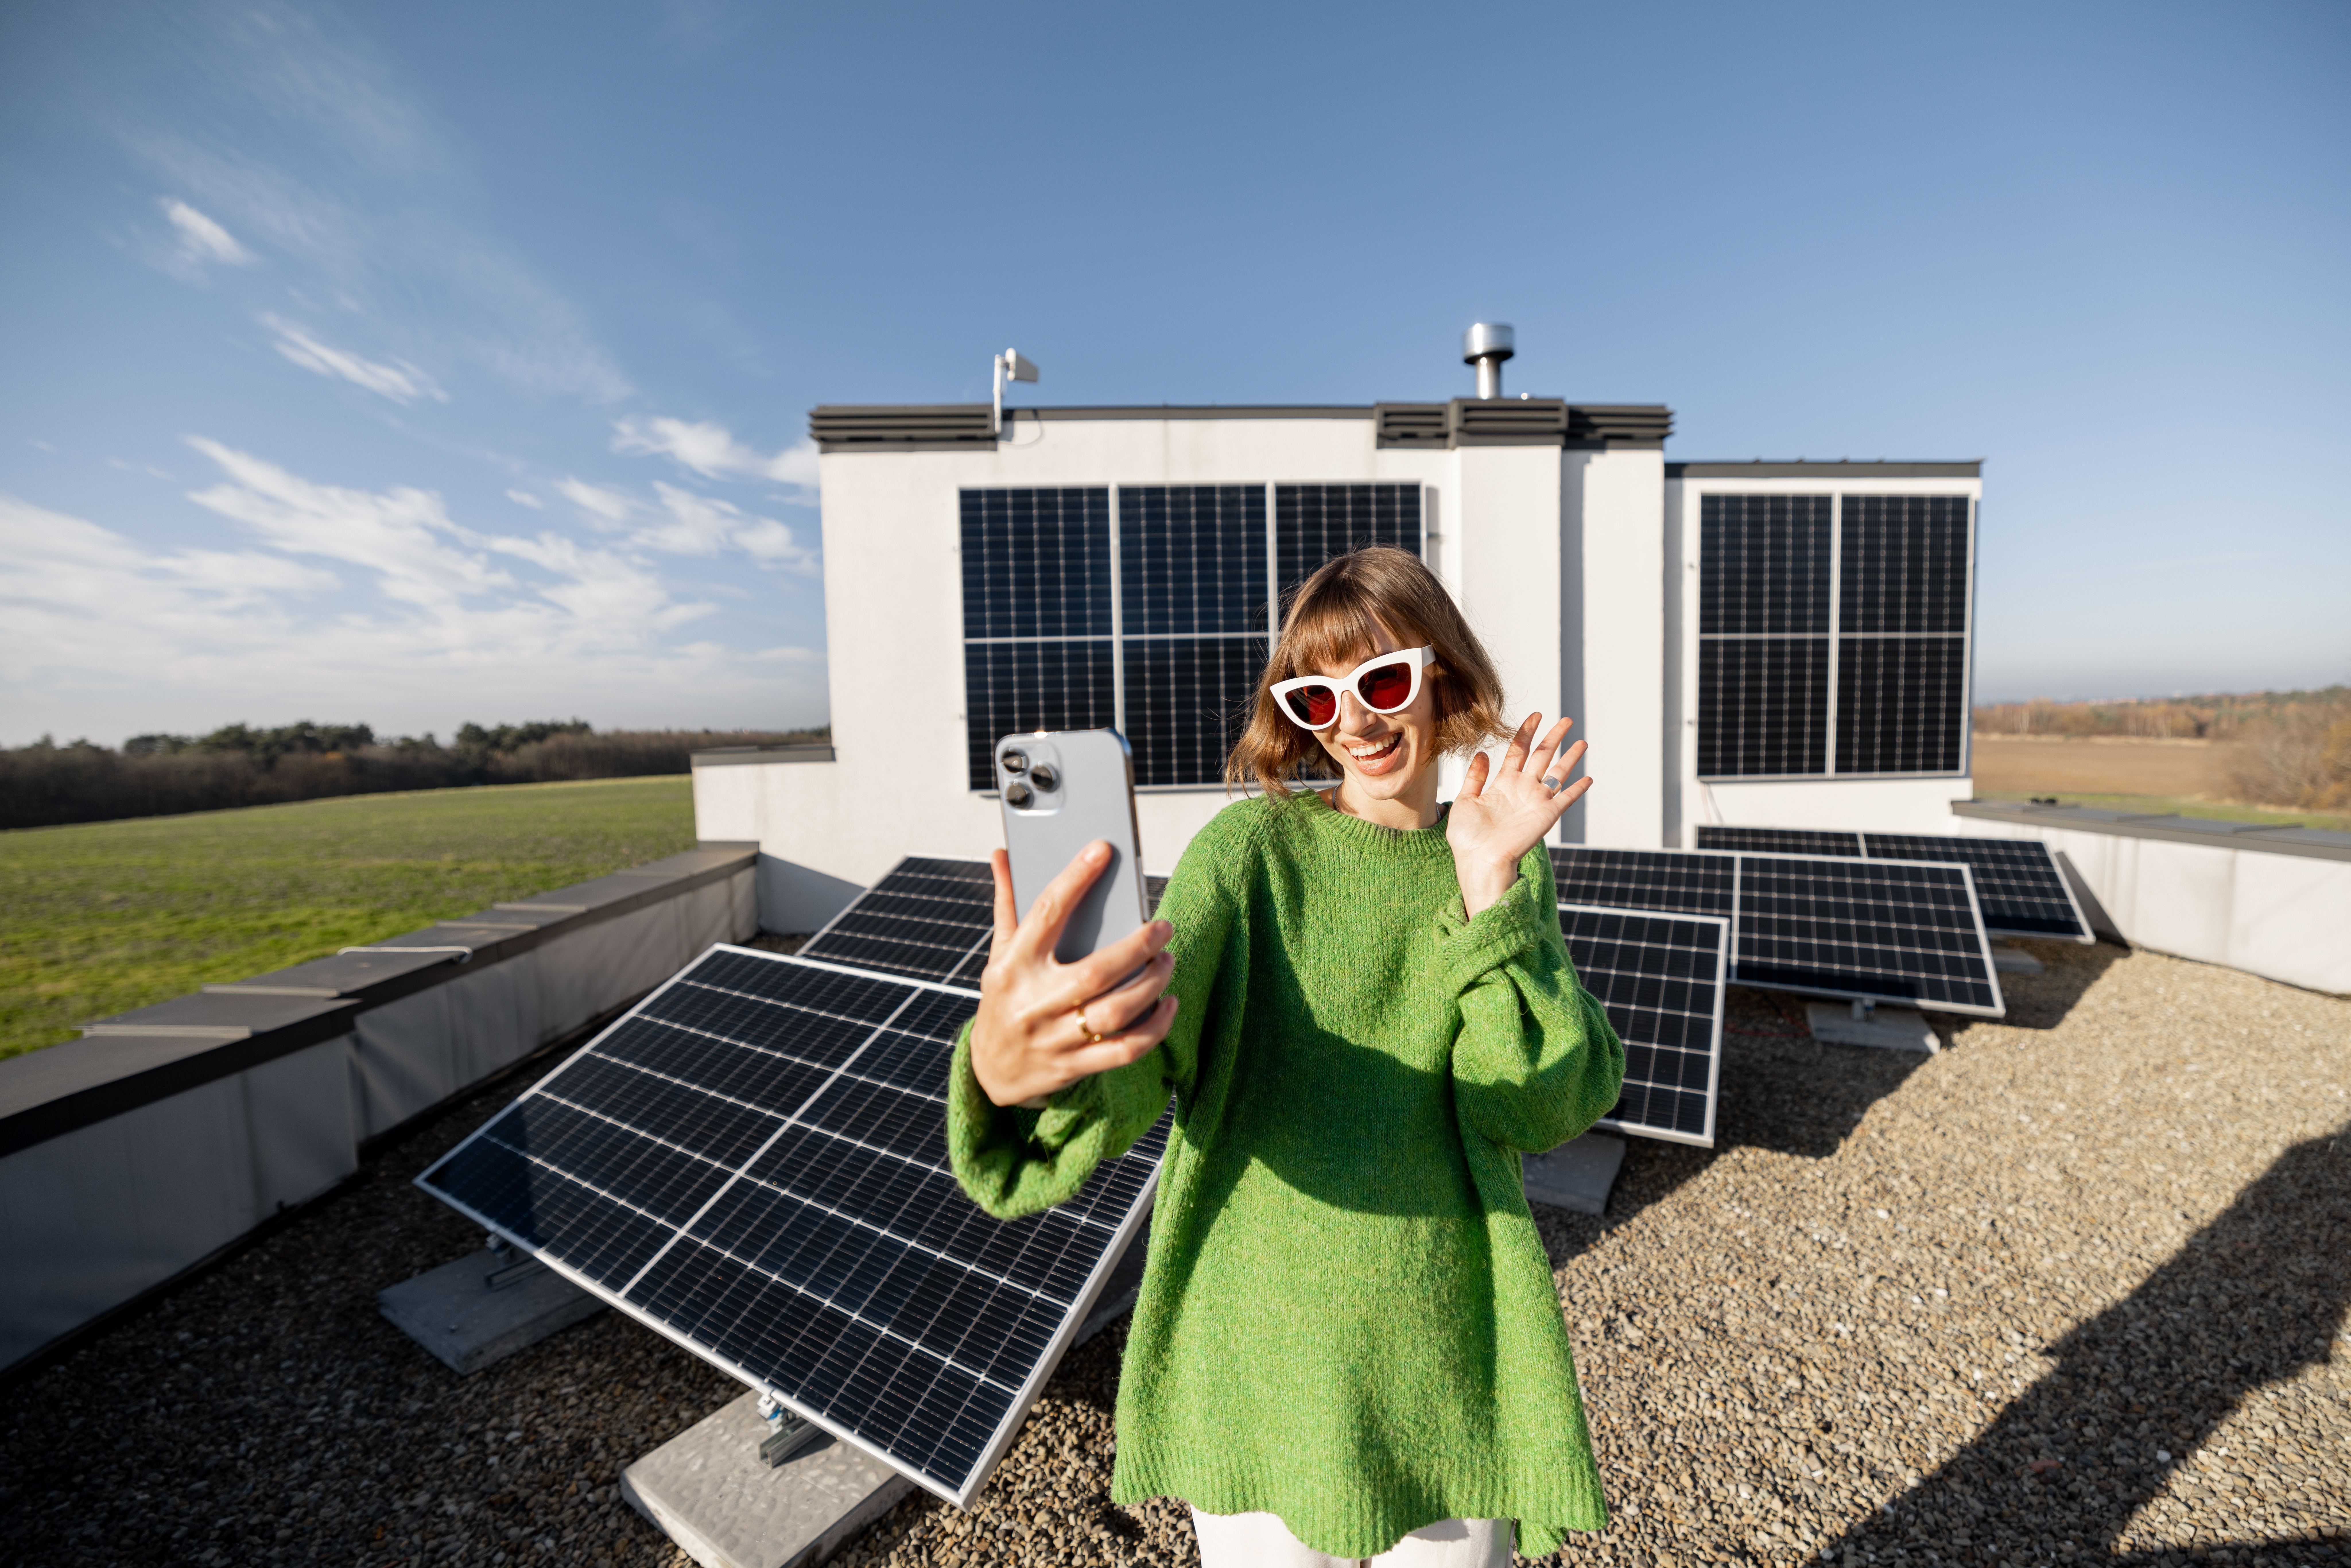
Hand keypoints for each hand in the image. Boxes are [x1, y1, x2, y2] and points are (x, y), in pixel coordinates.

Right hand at [968, 842, 1177, 1108]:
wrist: (990, 1071)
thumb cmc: (1004, 1001)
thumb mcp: (999, 955)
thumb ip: (1008, 905)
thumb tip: (1002, 854)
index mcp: (1013, 966)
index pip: (1046, 914)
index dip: (1074, 879)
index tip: (1102, 850)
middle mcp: (1033, 1002)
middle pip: (1095, 972)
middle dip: (1138, 947)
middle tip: (1163, 927)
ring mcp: (1054, 1038)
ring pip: (1115, 1011)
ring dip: (1151, 985)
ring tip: (1167, 961)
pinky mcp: (1074, 1066)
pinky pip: (1125, 1050)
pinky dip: (1154, 1028)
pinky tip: (1167, 1005)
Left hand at [1446, 713, 1591, 917]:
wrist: (1479, 860)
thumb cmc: (1468, 837)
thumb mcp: (1464, 801)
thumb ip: (1475, 777)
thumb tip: (1482, 753)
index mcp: (1503, 783)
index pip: (1518, 751)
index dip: (1527, 732)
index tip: (1536, 715)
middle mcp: (1522, 789)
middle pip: (1542, 756)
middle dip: (1554, 737)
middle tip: (1566, 719)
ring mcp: (1536, 801)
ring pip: (1557, 773)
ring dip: (1571, 757)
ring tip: (1582, 740)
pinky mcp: (1547, 816)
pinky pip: (1566, 799)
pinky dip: (1578, 789)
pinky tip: (1588, 778)